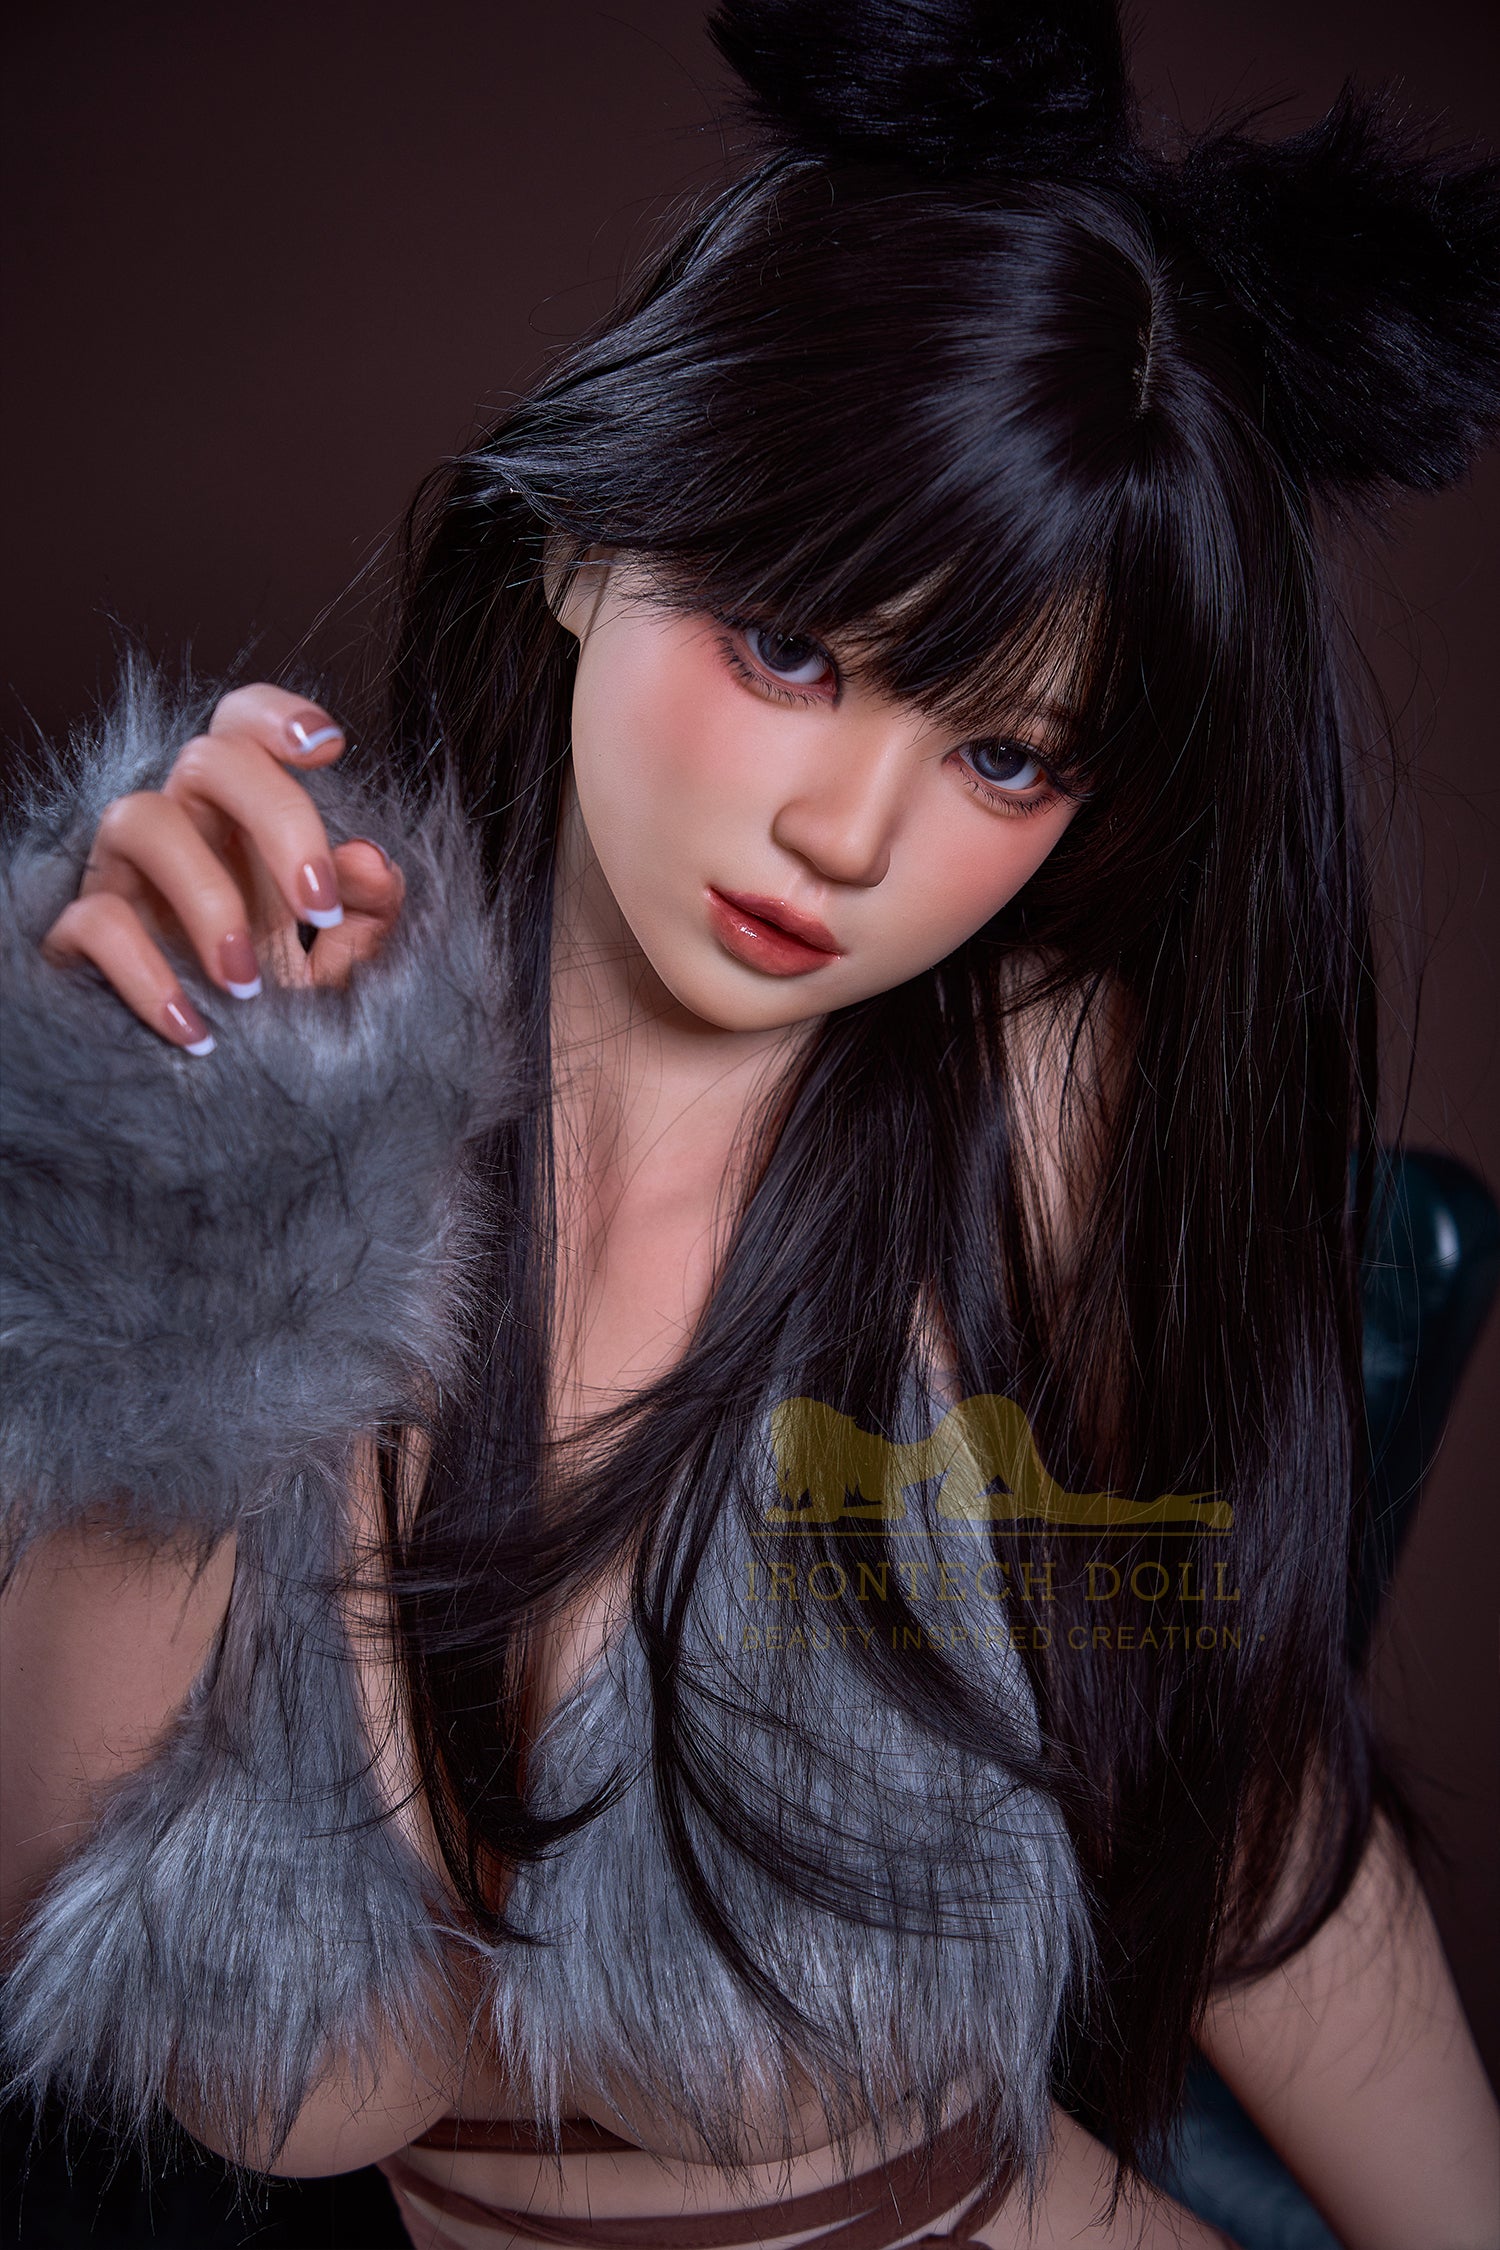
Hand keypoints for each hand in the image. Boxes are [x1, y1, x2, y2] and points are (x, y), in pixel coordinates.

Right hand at [40, 683, 404, 1052]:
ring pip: (139, 817)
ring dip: (208, 897)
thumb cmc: (278, 1017)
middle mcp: (183, 831)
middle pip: (209, 756)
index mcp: (244, 825)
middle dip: (277, 819)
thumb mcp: (340, 969)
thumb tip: (370, 862)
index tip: (330, 748)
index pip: (245, 732)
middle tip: (319, 910)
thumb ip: (370, 915)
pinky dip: (148, 974)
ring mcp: (123, 876)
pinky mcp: (77, 936)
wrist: (222, 1099)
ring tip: (250, 984)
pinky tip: (196, 1028)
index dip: (278, 718)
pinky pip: (96, 920)